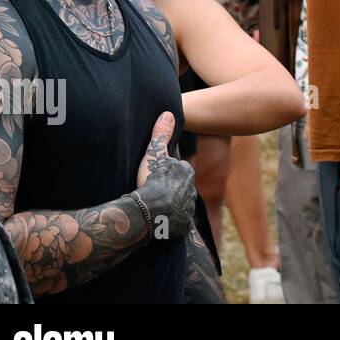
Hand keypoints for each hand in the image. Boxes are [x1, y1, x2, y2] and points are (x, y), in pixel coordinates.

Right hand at [134, 111, 195, 235]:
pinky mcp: (182, 227)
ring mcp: (187, 210)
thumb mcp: (154, 155)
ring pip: (179, 205)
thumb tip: (168, 112)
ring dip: (169, 206)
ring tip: (153, 208)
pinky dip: (168, 222)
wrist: (146, 214)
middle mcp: (192, 191)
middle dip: (168, 189)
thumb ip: (160, 134)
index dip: (164, 172)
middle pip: (179, 187)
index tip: (153, 177)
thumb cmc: (149, 182)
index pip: (177, 169)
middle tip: (151, 192)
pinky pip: (176, 223)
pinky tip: (158, 222)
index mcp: (187, 173)